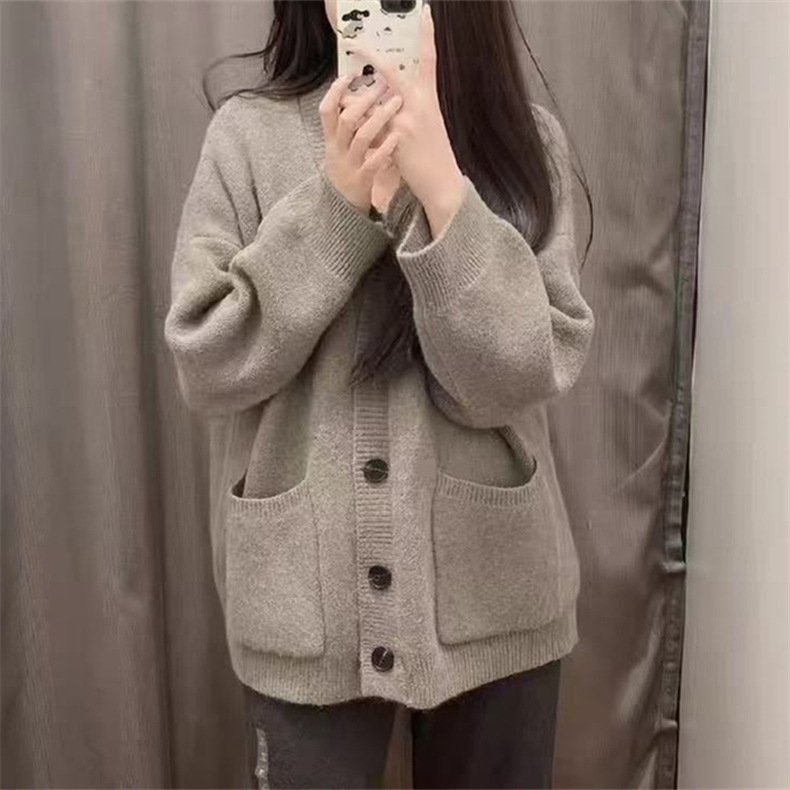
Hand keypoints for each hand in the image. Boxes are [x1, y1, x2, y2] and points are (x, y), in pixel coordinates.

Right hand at [319, 74, 402, 211]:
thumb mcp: (341, 148)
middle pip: (347, 119)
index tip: (348, 75)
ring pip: (362, 137)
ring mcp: (350, 165)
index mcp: (331, 140)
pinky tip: (398, 136)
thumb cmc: (347, 171)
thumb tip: (358, 98)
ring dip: (380, 117)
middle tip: (383, 83)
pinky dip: (386, 147)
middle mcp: (338, 150)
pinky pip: (374, 162)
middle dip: (365, 100)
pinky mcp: (363, 180)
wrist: (343, 209)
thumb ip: (348, 127)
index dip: (335, 92)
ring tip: (396, 102)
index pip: (326, 111)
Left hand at [346, 4, 465, 235]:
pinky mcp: (396, 137)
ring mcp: (407, 119)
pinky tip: (355, 133)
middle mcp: (418, 103)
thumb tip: (383, 98)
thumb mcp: (426, 125)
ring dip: (356, 103)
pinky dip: (360, 127)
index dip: (428, 34)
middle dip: (370, 55)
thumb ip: (406, 108)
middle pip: (391, 71)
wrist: (442, 183)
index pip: (429, 59)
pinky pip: (370, 125)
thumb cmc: (433, 156)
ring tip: (347, 103)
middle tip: (353, 42)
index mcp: (428, 98)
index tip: (425, 12)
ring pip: (372, 101)